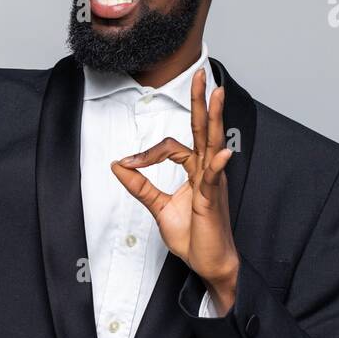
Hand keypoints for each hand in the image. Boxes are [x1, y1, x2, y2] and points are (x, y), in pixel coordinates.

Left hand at [109, 67, 239, 310]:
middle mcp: (206, 171)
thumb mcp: (158, 207)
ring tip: (217, 94)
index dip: (146, 154)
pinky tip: (221, 153)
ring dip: (214, 119)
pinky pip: (214, 178)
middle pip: (203, 130)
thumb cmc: (193, 236)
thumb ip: (140, 186)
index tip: (127, 165)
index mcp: (195, 171)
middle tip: (201, 74)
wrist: (209, 263)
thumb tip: (117, 165)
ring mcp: (213, 183)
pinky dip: (217, 165)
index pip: (172, 146)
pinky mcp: (213, 201)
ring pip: (212, 144)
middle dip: (201, 102)